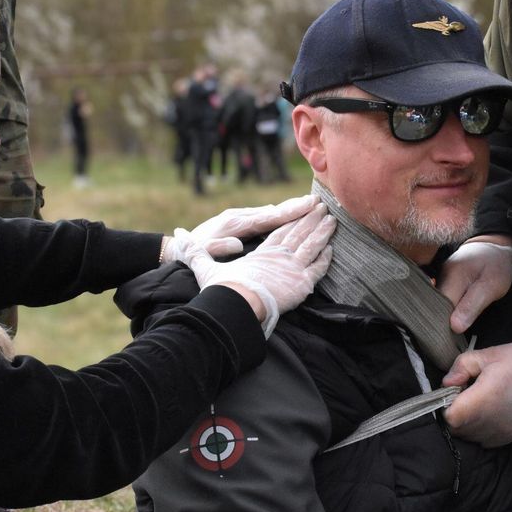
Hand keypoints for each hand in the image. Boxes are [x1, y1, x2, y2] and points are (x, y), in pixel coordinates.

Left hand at [163, 194, 319, 262]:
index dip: (288, 212)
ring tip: (310, 206)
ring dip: (289, 210)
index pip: (266, 217)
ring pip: (269, 214)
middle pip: (272, 211)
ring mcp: (240, 219)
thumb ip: (218, 248)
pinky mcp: (240, 224)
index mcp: (233, 224)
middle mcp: (239, 217)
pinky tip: (291, 217)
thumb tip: (237, 244)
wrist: (177, 248)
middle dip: (294, 207)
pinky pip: (264, 220)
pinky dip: (279, 217)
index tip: (306, 205)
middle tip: (316, 200)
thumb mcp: (202, 254)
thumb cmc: (191, 254)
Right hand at [184, 205, 334, 335]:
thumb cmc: (222, 290)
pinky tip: (332, 250)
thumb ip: (196, 253)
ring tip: (332, 220)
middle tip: (322, 206)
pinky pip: (319, 268)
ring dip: (322, 232)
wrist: (237, 306)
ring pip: (312, 245)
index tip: (299, 208)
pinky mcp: (302, 283)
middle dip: (310, 219)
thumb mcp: (205, 268)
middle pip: (298, 233)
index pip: (279, 230)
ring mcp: (293, 268)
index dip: (290, 218)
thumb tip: (179, 235)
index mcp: (261, 252)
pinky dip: (326, 259)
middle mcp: (279, 255)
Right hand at [438, 235, 511, 333]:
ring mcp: (440, 278)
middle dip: (446, 320)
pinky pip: (442, 298)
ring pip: (438, 304)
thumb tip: (455, 327)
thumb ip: (472, 306)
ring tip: (461, 319)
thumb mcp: (491, 286)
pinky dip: (449, 307)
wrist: (493, 247)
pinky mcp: (443, 280)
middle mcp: (441, 276)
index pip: (440, 308)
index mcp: (453, 276)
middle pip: (436, 306)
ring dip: (448, 314)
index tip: (456, 334)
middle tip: (459, 330)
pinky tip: (458, 311)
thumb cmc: (496, 265)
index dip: (447, 323)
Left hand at [441, 341, 511, 446]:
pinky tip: (488, 414)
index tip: (454, 392)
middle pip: (456, 429)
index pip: (449, 417)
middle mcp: (488, 422)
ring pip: (468, 436)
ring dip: (466, 423)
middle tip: (465, 396)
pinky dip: (479, 431)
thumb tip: (446, 383)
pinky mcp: (508, 438)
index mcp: (482, 399)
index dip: (446, 405)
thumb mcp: (488, 355)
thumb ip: (461, 367)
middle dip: (454, 414)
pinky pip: (483, 441)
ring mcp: (499, 433)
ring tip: (477, 405)